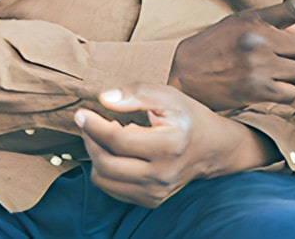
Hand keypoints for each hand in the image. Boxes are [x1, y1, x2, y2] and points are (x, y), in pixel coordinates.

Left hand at [75, 83, 264, 207]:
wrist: (212, 148)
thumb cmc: (188, 118)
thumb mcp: (168, 96)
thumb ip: (136, 94)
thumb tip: (104, 99)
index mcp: (169, 145)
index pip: (118, 140)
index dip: (94, 126)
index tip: (82, 113)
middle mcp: (162, 174)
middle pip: (106, 163)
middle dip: (90, 141)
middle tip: (89, 124)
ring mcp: (156, 191)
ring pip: (104, 180)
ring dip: (95, 156)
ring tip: (103, 138)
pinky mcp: (150, 200)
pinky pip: (112, 189)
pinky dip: (106, 170)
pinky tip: (115, 153)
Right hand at [172, 0, 294, 110]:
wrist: (183, 75)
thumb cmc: (212, 48)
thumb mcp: (237, 26)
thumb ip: (271, 26)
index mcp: (254, 19)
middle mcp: (259, 39)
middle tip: (289, 62)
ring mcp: (259, 65)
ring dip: (294, 78)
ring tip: (274, 76)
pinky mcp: (257, 90)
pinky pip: (291, 94)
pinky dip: (285, 94)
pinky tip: (268, 90)